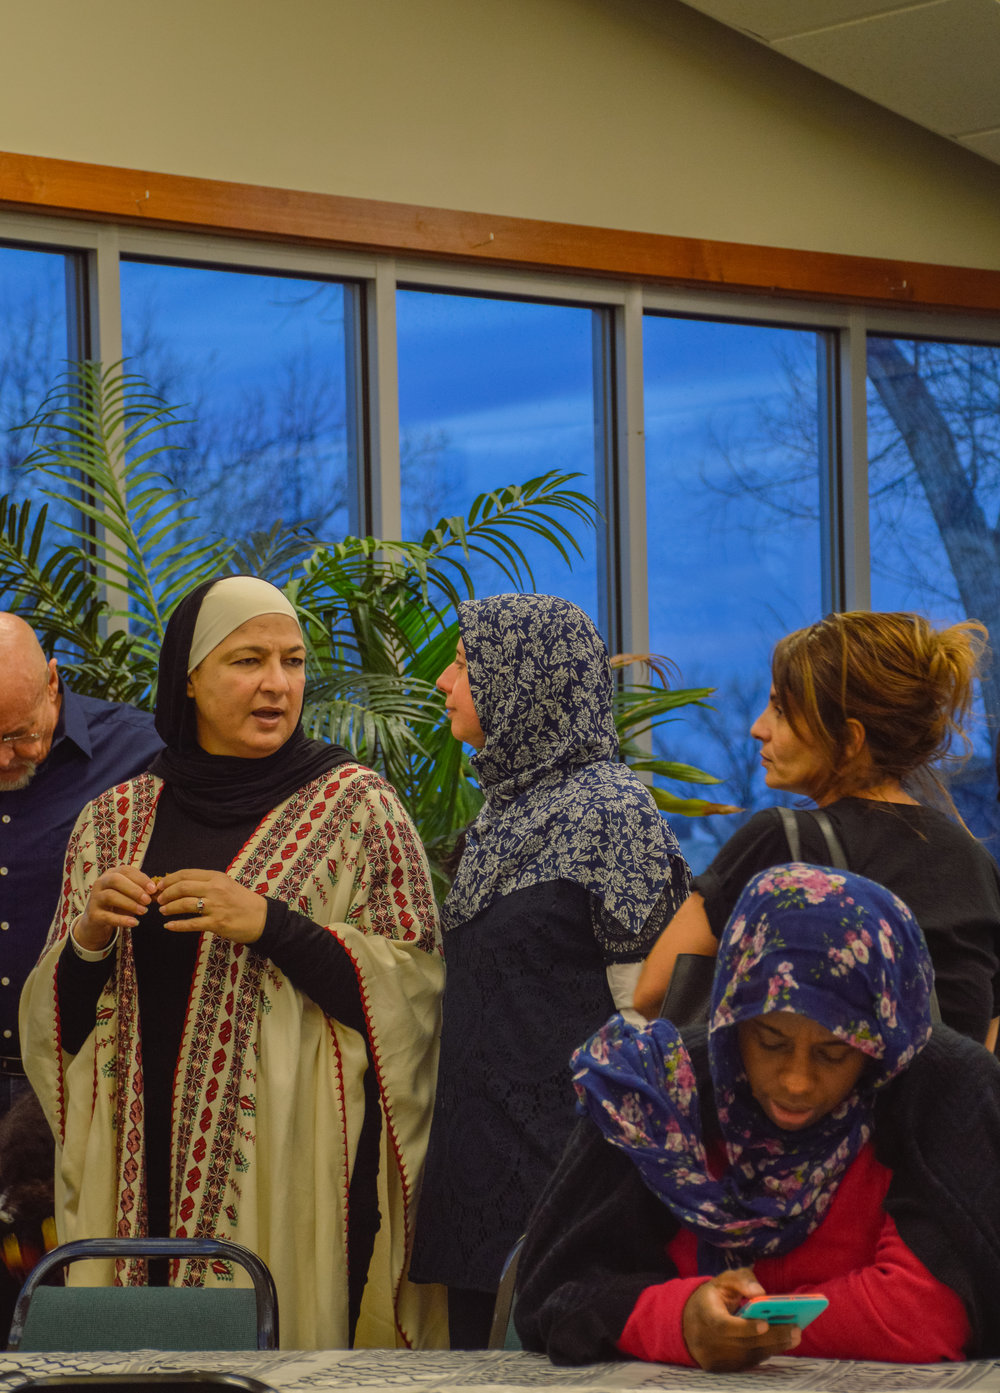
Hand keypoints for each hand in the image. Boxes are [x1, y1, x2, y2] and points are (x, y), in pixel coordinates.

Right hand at [77, 866, 156, 949]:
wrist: (97, 922)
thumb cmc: (117, 904)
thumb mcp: (130, 896)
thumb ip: (143, 892)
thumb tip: (159, 892)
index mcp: (111, 874)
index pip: (125, 870)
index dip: (140, 878)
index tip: (154, 889)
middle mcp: (100, 883)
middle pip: (115, 880)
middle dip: (134, 889)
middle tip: (148, 900)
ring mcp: (95, 899)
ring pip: (110, 896)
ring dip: (129, 903)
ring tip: (143, 911)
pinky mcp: (93, 915)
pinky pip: (107, 916)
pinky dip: (122, 920)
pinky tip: (134, 923)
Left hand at [156, 869, 266, 943]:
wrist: (261, 918)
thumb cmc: (242, 901)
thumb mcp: (226, 884)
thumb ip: (206, 883)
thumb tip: (179, 884)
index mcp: (216, 877)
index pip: (186, 874)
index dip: (169, 880)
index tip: (160, 886)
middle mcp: (215, 889)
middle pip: (182, 887)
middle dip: (166, 894)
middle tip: (158, 900)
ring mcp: (216, 906)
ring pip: (184, 904)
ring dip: (170, 908)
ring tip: (163, 911)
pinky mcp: (217, 923)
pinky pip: (192, 924)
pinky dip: (177, 925)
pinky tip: (169, 926)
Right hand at [682, 1269, 800, 1371]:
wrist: (690, 1323)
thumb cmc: (713, 1298)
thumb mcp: (723, 1281)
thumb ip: (742, 1280)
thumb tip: (761, 1292)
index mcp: (705, 1314)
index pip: (724, 1326)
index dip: (744, 1327)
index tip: (765, 1324)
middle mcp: (708, 1340)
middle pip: (743, 1344)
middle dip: (771, 1337)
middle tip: (796, 1330)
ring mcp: (715, 1358)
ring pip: (748, 1356)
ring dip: (774, 1347)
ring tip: (795, 1336)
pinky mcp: (723, 1368)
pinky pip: (748, 1362)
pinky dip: (765, 1352)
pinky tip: (780, 1342)